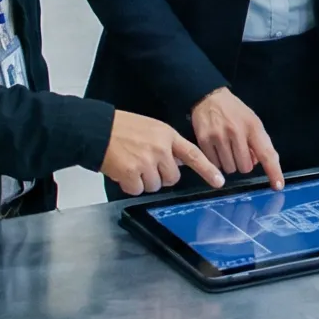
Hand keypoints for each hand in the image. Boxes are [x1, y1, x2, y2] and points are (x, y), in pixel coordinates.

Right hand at [101, 109, 225, 195]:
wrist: (98, 129)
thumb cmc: (123, 128)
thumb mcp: (153, 128)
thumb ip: (168, 144)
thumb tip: (179, 162)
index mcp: (168, 135)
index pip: (193, 153)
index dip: (207, 169)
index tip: (219, 181)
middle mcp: (160, 149)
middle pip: (173, 177)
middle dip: (161, 176)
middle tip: (146, 165)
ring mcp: (146, 161)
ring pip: (155, 186)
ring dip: (144, 181)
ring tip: (132, 164)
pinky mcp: (132, 173)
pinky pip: (137, 190)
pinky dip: (130, 185)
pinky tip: (123, 171)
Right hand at [187, 87, 283, 187]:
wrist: (210, 98)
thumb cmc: (235, 112)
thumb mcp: (253, 122)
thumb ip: (259, 143)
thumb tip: (258, 164)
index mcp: (253, 127)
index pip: (267, 154)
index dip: (274, 171)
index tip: (278, 186)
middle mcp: (237, 132)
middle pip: (245, 167)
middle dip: (243, 163)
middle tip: (239, 150)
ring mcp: (219, 137)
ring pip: (229, 169)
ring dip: (230, 163)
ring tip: (227, 147)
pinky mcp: (204, 141)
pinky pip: (214, 164)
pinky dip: (217, 162)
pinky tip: (216, 148)